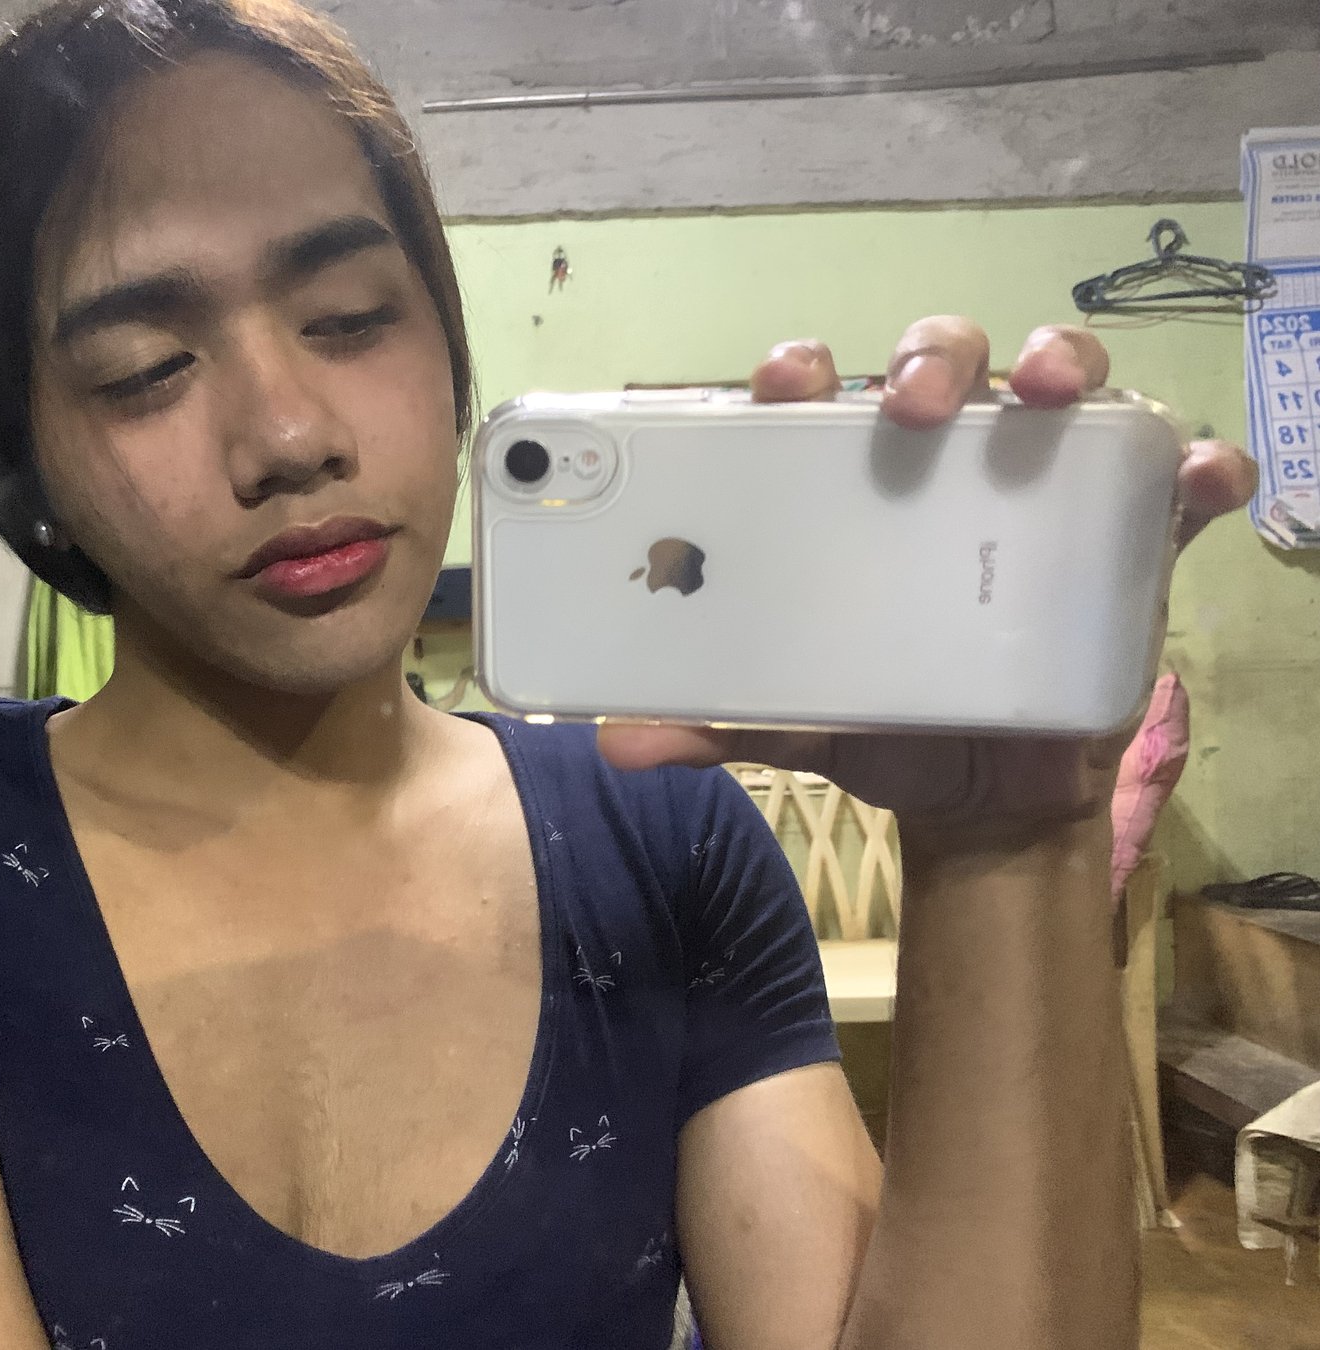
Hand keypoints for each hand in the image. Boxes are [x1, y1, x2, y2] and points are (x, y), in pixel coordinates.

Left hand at [597, 318, 1255, 848]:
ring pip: (1060, 384)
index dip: (800, 369)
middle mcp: (947, 465)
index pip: (822, 396)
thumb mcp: (789, 719)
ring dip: (1062, 364)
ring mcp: (1043, 489)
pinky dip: (1191, 469)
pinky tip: (1194, 481)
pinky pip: (1171, 480)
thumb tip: (617, 745)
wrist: (980, 797)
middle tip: (918, 404)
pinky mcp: (1127, 536)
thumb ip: (711, 718)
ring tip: (1051, 393)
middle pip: (944, 363)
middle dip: (932, 356)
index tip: (784, 380)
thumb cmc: (882, 724)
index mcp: (852, 484)